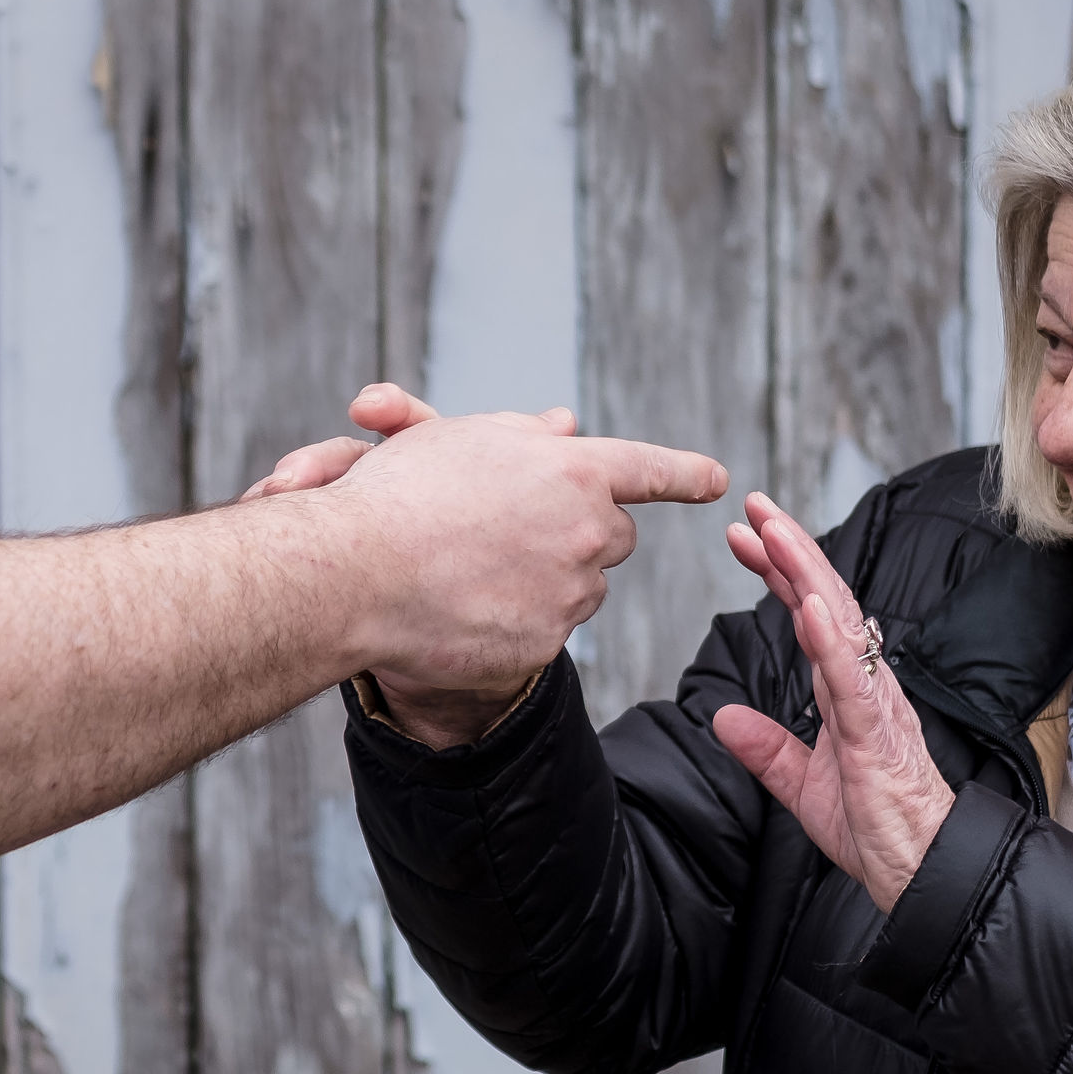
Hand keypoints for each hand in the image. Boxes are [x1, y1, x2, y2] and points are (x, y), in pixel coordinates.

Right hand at [255, 384, 725, 744]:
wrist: (355, 573)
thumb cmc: (401, 493)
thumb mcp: (462, 437)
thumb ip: (526, 433)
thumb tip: (568, 425)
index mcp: (577, 471)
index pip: (652, 468)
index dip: (685, 472)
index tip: (717, 478)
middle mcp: (588, 533)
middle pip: (614, 535)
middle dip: (584, 531)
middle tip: (523, 527)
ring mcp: (570, 596)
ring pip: (580, 588)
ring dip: (547, 577)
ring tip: (473, 567)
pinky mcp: (544, 648)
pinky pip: (545, 633)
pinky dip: (514, 622)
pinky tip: (464, 609)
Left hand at [707, 492, 953, 910]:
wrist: (916, 872)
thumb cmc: (875, 829)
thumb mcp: (801, 786)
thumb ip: (766, 749)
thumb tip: (723, 718)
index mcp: (845, 690)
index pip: (808, 616)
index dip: (777, 573)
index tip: (744, 537)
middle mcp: (864, 683)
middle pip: (825, 600)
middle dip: (789, 549)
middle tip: (754, 505)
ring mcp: (873, 702)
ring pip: (840, 622)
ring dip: (805, 573)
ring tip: (774, 532)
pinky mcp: (876, 732)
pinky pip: (852, 677)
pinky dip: (829, 638)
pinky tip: (807, 604)